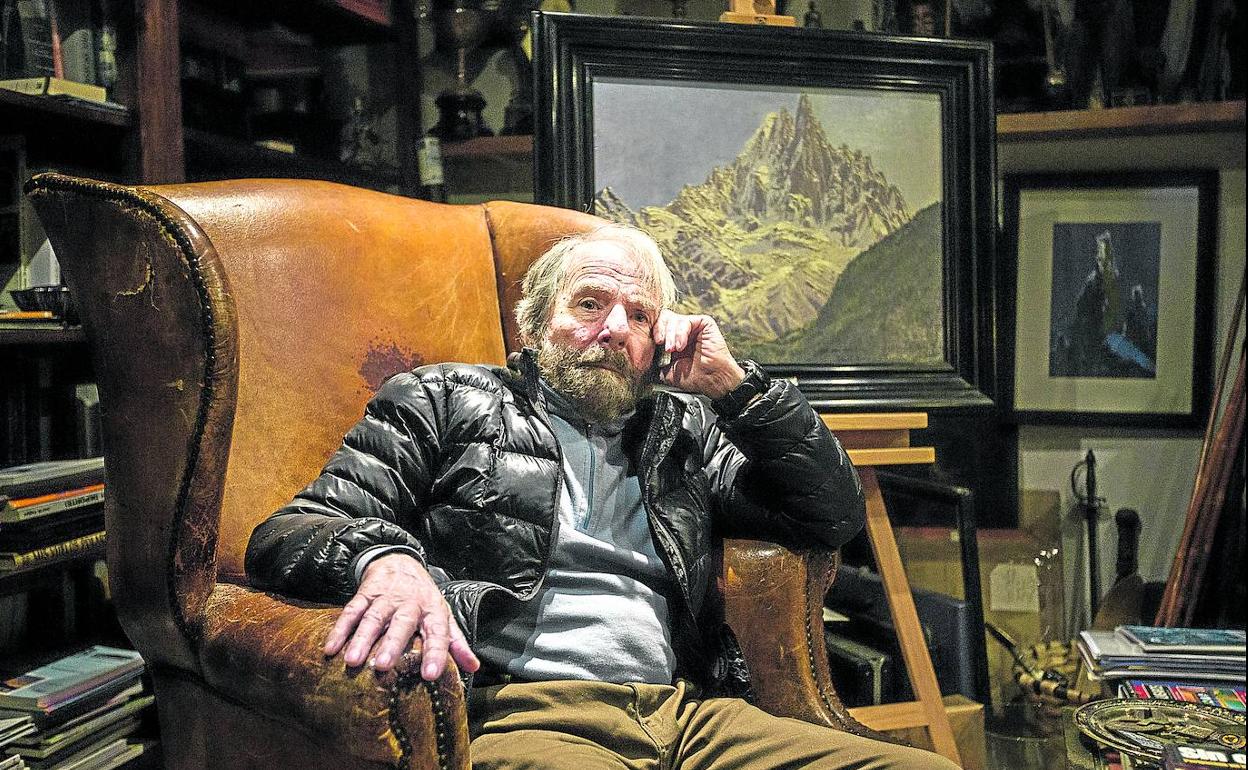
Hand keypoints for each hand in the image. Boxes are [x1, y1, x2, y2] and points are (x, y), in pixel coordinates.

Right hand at [323, 553, 479, 679]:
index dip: (436, 653)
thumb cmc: (423, 599)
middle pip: (402, 623)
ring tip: (351, 661)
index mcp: (433, 611)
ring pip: (373, 617)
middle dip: (392, 644)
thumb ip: (456, 642)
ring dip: (361, 638)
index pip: (438, 632)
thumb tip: (474, 668)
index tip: (430, 675)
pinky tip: (330, 648)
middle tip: (382, 665)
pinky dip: (340, 629)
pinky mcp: (365, 594)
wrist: (400, 562)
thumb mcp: (443, 616)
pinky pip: (351, 610)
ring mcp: (386, 597)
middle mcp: (410, 603)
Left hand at [653, 310, 744, 399]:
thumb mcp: (666, 371)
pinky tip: (681, 346)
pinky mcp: (704, 322)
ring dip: (671, 335)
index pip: (657, 326)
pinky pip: (686, 320)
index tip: (651, 344)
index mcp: (673, 339)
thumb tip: (637, 363)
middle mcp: (682, 330)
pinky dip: (681, 333)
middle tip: (661, 345)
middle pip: (663, 318)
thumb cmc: (694, 377)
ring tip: (673, 350)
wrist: (712, 380)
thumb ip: (654, 364)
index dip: (652, 332)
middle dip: (660, 331)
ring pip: (673, 318)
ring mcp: (693, 325)